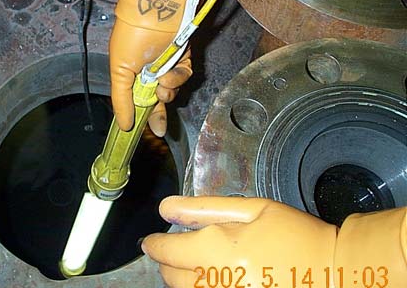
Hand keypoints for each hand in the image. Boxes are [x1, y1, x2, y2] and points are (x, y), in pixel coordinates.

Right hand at [109, 0, 214, 136]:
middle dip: (158, 114)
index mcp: (127, 70)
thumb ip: (121, 99)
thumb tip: (123, 126)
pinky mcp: (184, 56)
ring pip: (171, 89)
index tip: (138, 132)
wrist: (160, 8)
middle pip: (154, 99)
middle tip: (159, 129)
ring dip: (168, 90)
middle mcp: (147, 68)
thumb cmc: (134, 36)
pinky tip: (172, 71)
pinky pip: (184, 76)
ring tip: (163, 82)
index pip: (133, 98)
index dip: (137, 114)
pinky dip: (179, 77)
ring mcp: (166, 63)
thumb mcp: (120, 69)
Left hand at [141, 196, 336, 287]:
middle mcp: (215, 280)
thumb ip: (204, 208)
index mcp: (216, 248)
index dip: (154, 245)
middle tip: (172, 252)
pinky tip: (213, 279)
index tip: (150, 242)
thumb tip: (166, 207)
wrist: (336, 271)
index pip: (166, 251)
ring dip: (181, 279)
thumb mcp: (254, 209)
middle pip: (171, 276)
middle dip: (166, 262)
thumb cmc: (297, 235)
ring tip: (193, 265)